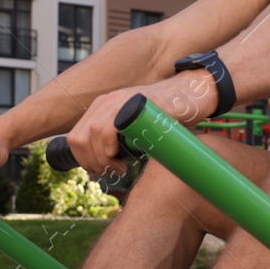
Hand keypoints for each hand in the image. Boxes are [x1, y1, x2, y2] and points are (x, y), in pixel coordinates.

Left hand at [64, 73, 217, 174]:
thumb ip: (118, 141)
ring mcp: (121, 99)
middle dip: (90, 162)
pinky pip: (109, 125)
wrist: (194, 95)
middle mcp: (107, 101)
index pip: (75, 138)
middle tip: (110, 172)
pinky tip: (121, 157)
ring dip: (101, 158)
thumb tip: (101, 167)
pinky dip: (109, 145)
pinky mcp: (136, 103)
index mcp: (102, 107)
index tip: (99, 171)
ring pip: (91, 133)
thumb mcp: (135, 130)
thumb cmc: (167, 118)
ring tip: (119, 168)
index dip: (83, 160)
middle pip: (79, 138)